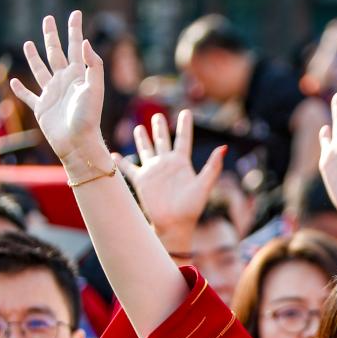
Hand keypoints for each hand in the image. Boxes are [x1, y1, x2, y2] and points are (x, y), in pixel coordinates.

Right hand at [9, 11, 109, 172]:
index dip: (74, 30)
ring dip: (34, 57)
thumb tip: (84, 42)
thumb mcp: (94, 89)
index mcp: (77, 76)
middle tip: (48, 18)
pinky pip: (28, 96)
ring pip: (40, 70)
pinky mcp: (41, 108)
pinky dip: (20, 89)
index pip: (75, 47)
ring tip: (28, 44)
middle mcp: (64, 82)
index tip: (75, 13)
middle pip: (55, 53)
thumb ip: (93, 66)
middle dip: (52, 36)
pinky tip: (13, 82)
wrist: (78, 143)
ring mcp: (51, 94)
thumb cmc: (88, 118)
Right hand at [116, 111, 224, 233]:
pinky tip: (113, 154)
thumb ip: (213, 166)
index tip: (185, 112)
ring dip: (143, 139)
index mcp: (182, 164)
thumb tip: (224, 147)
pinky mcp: (142, 180)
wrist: (174, 225)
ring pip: (146, 150)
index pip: (183, 139)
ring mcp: (153, 171)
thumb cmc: (191, 208)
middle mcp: (167, 164)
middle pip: (163, 141)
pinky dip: (120, 161)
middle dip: (160, 128)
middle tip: (157, 115)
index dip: (184, 126)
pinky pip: (128, 168)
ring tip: (140, 128)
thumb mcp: (204, 185)